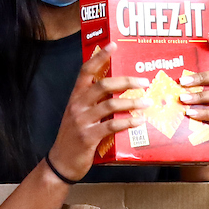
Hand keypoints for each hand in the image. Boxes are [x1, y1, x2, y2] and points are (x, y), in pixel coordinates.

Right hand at [48, 44, 150, 182]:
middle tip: (143, 81)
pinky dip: (127, 122)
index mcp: (75, 97)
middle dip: (126, 81)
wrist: (60, 163)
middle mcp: (77, 106)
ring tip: (147, 102)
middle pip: (103, 85)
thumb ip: (94, 105)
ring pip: (110, 105)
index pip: (86, 71)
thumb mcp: (80, 117)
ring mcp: (82, 121)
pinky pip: (111, 126)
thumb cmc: (73, 139)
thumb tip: (118, 95)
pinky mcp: (88, 137)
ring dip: (131, 102)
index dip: (100, 57)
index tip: (113, 45)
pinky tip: (139, 120)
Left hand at [178, 33, 208, 142]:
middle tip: (182, 82)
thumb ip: (176, 86)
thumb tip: (148, 71)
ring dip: (200, 95)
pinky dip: (204, 113)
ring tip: (183, 100)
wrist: (197, 146)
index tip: (208, 36)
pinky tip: (191, 114)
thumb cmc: (186, 118)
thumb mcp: (182, 99)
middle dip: (201, 76)